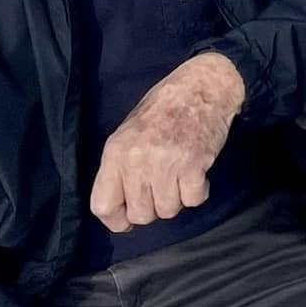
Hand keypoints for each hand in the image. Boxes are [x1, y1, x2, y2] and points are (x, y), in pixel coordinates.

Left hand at [90, 51, 245, 231]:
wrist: (202, 86)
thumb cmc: (164, 109)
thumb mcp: (129, 133)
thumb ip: (121, 168)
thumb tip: (121, 207)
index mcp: (116, 152)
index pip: (103, 205)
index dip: (116, 220)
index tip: (128, 219)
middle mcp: (137, 160)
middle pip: (140, 215)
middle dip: (153, 208)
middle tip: (161, 189)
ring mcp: (166, 163)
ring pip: (168, 210)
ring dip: (176, 200)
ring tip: (180, 178)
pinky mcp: (194, 164)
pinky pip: (193, 200)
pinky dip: (198, 192)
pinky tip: (197, 175)